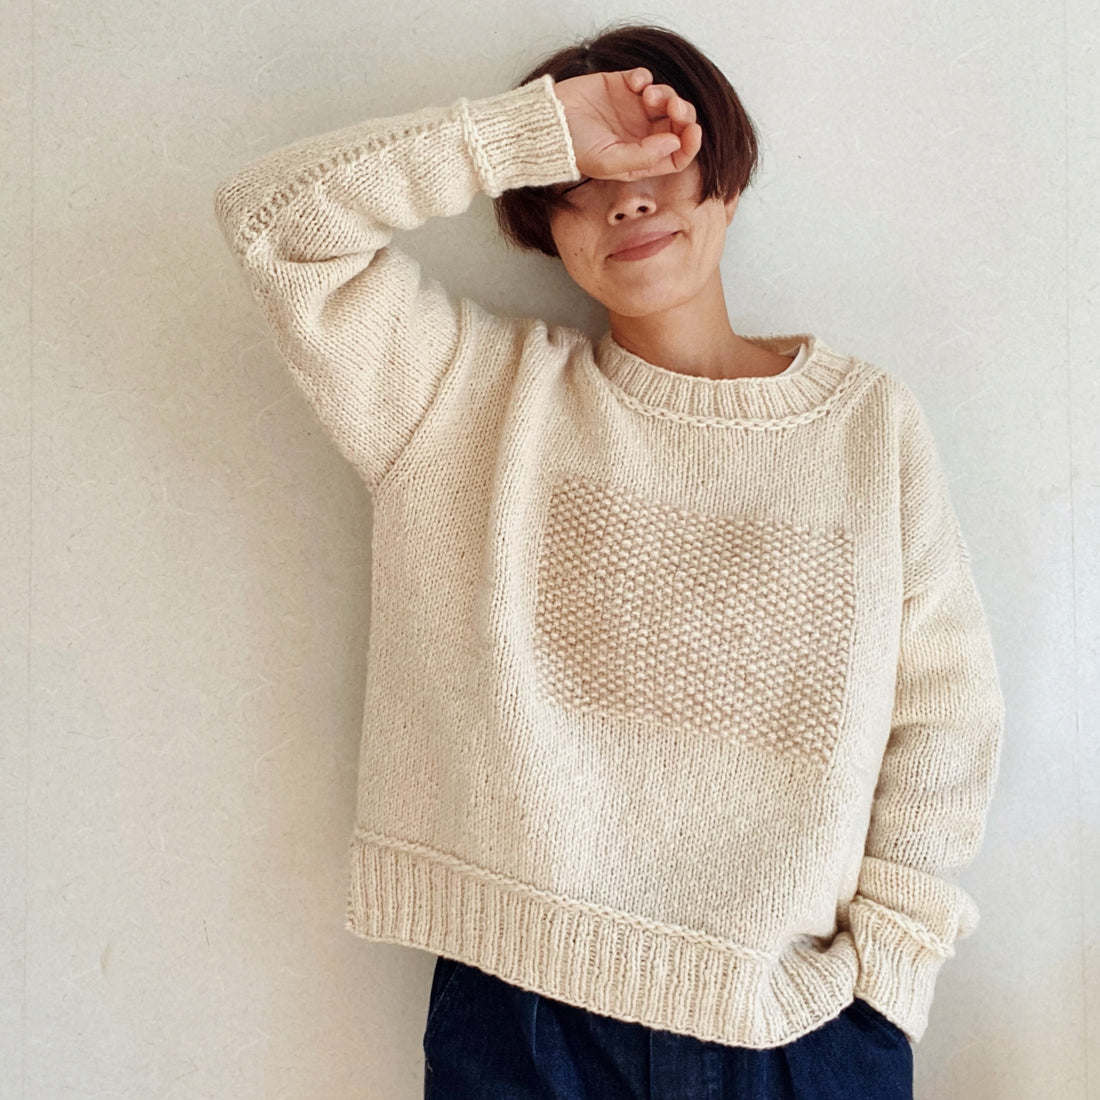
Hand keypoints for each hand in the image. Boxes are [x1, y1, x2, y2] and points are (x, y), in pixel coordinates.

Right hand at [551, 67, 701, 181]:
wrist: (547, 124)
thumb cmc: (573, 150)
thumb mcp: (608, 162)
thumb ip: (643, 157)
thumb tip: (674, 142)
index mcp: (641, 159)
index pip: (677, 155)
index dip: (690, 143)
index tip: (693, 130)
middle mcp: (641, 135)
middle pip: (676, 124)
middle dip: (682, 113)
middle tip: (674, 107)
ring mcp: (632, 110)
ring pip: (665, 99)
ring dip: (665, 93)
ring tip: (648, 94)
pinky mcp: (621, 86)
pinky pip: (644, 78)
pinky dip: (645, 77)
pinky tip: (634, 83)